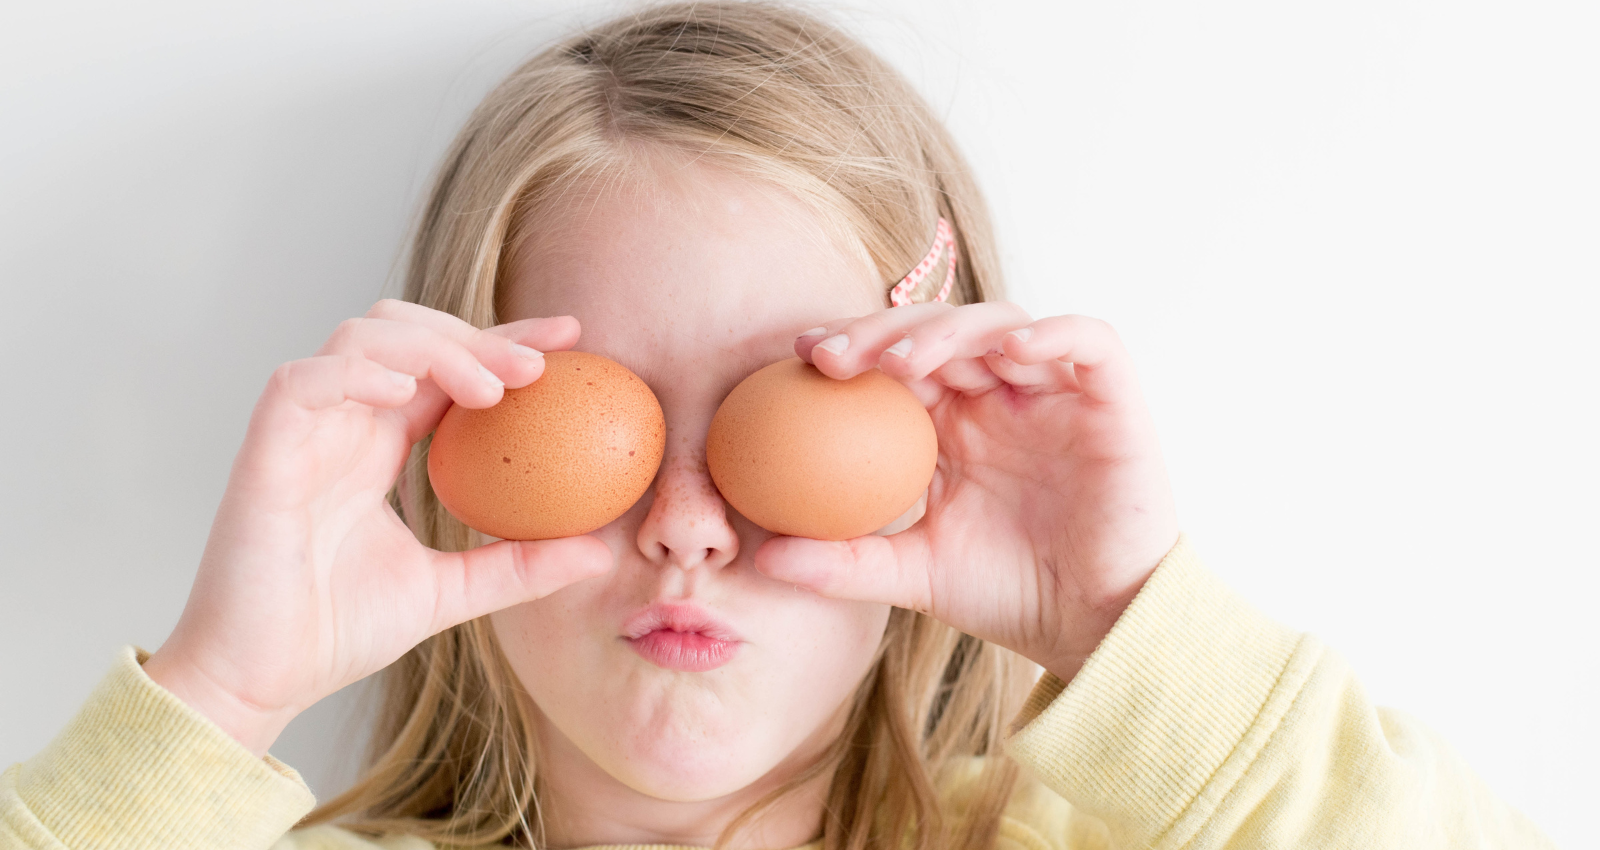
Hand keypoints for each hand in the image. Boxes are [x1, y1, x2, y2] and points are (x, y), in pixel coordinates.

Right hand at [144, 300, 610, 755]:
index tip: (572, 340)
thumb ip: (519, 566)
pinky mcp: (264, 450)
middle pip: (407, 331)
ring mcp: (301, 432)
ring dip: (430, 346)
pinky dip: (355, 372)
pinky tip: (406, 388)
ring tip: (489, 389)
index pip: (446, 368)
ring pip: (360, 338)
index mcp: (379, 446)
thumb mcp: (452, 593)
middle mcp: (342, 425)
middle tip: (540, 365)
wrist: (259, 681)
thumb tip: (601, 554)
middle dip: (475, 334)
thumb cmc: (336, 633)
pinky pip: (302, 381)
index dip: (503, 342)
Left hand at [755, 302, 1179, 683]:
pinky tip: (1008, 352)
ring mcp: (1054, 391)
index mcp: (951, 422)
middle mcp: (999, 395)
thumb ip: (843, 562)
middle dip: (882, 331)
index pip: (895, 361)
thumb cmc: (1008, 595)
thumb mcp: (912, 576)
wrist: (1094, 627)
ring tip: (904, 361)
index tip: (798, 358)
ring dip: (949, 331)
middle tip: (833, 356)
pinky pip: (1088, 341)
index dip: (851, 346)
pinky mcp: (1111, 397)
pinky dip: (1052, 334)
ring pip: (1001, 323)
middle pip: (937, 330)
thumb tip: (761, 559)